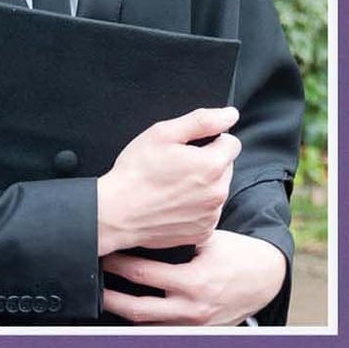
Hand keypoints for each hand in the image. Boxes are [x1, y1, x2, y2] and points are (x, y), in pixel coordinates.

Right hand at [93, 107, 238, 255]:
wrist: (117, 212)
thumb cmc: (136, 172)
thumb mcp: (164, 134)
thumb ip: (202, 121)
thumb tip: (230, 115)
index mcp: (212, 165)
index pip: (232, 143)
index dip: (211, 140)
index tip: (190, 148)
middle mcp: (218, 192)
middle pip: (226, 167)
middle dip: (208, 163)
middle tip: (177, 166)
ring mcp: (211, 215)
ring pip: (217, 190)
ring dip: (204, 185)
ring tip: (173, 186)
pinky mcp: (202, 232)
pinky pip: (208, 212)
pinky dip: (197, 207)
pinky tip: (175, 203)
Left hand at [100, 228, 288, 328]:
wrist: (264, 279)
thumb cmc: (235, 254)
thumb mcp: (210, 240)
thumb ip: (178, 238)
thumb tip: (142, 227)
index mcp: (193, 282)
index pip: (143, 274)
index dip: (118, 266)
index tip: (105, 256)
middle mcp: (191, 308)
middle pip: (136, 308)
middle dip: (110, 297)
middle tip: (94, 284)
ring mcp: (193, 324)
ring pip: (146, 325)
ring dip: (124, 313)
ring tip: (107, 300)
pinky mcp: (196, 332)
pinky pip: (162, 330)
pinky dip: (145, 322)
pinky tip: (131, 311)